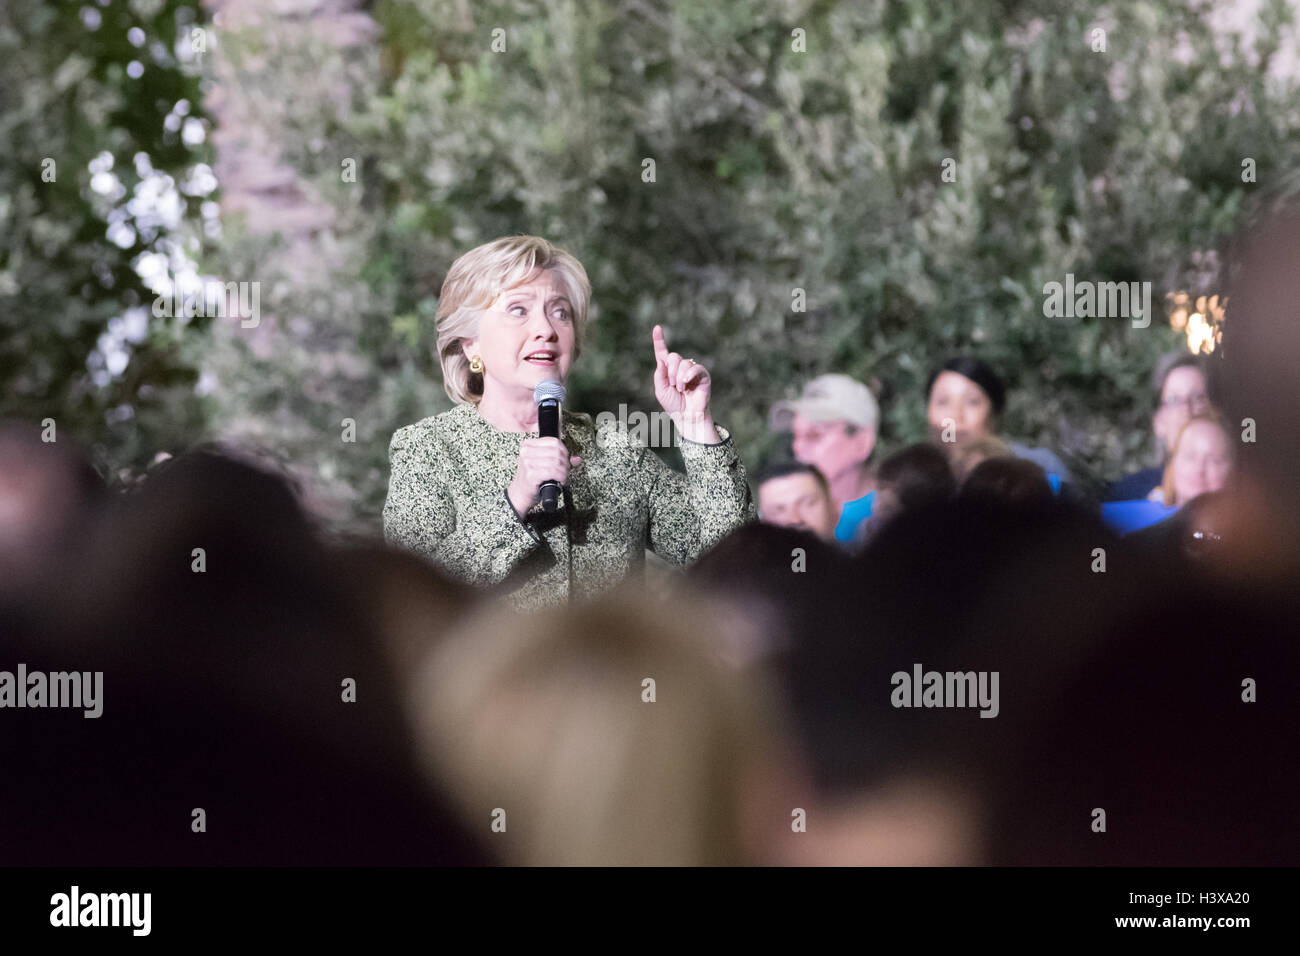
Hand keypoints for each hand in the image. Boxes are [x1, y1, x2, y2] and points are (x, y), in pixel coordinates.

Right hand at [507, 437, 580, 516]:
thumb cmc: (532, 478)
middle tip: (564, 471)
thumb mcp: (544, 464)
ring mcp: (527, 463)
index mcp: (528, 445)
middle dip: (565, 463)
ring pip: (556, 462)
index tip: (565, 460)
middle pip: (556, 452)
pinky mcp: (531, 474)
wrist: (520, 494)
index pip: (554, 442)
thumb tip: (577, 459)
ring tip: (562, 477)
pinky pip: (553, 472)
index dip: (564, 451)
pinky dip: (560, 477)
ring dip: (564, 472)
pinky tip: (559, 481)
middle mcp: (526, 452)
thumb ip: (560, 459)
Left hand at [652, 324, 716, 440]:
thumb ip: (659, 374)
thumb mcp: (660, 390)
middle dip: (671, 372)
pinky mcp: (703, 375)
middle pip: (673, 357)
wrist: (686, 416)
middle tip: (674, 385)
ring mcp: (692, 370)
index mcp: (668, 370)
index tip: (657, 328)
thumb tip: (662, 359)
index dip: (659, 340)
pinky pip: (696, 367)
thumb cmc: (673, 404)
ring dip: (679, 377)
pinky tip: (686, 383)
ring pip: (684, 362)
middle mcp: (680, 367)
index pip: (663, 352)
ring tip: (681, 389)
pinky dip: (689, 374)